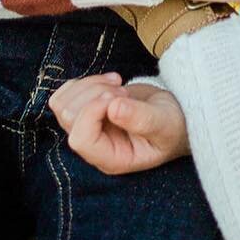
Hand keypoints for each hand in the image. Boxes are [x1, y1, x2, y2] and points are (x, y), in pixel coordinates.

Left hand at [49, 74, 187, 173]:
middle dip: (95, 94)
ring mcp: (88, 128)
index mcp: (111, 159)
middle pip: (68, 117)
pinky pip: (66, 94)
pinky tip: (110, 82)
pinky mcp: (87, 110)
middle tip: (123, 91)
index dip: (93, 112)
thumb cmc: (173, 125)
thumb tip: (114, 108)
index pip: (80, 139)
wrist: (176, 116)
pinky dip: (85, 80)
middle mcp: (94, 147)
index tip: (119, 98)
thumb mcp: (165, 124)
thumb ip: (142, 119)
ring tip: (118, 84)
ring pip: (63, 104)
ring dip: (90, 85)